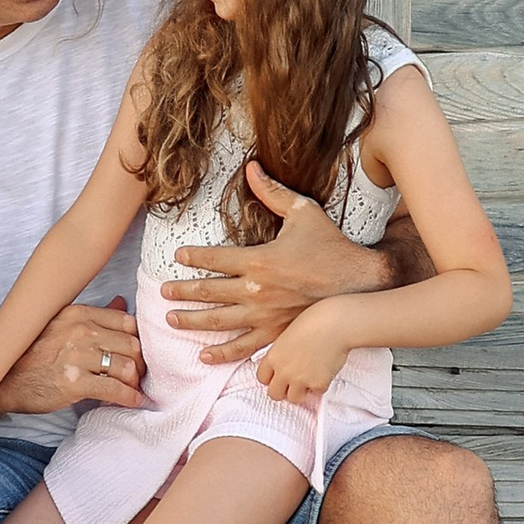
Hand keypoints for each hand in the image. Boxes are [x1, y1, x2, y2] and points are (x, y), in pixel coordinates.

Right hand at [8, 297, 145, 413]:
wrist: (5, 382)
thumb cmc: (34, 355)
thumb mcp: (61, 325)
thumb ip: (94, 316)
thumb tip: (122, 302)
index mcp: (77, 314)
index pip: (126, 321)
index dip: (137, 339)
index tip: (136, 354)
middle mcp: (79, 330)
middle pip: (131, 345)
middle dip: (140, 363)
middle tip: (138, 375)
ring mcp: (77, 356)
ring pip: (127, 367)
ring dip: (134, 382)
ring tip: (132, 389)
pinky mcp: (74, 382)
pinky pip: (115, 390)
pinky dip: (129, 398)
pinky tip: (133, 401)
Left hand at [162, 166, 383, 365]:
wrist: (360, 283)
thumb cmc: (331, 247)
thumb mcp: (304, 212)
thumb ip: (273, 192)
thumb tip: (252, 167)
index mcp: (260, 260)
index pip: (214, 258)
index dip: (193, 257)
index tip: (177, 256)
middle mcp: (257, 291)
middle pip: (208, 292)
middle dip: (182, 291)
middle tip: (163, 291)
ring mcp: (266, 316)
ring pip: (219, 322)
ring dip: (192, 321)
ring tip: (171, 319)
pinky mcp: (277, 334)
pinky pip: (244, 347)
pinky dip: (222, 353)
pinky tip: (205, 356)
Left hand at [252, 299, 347, 404]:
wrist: (335, 324)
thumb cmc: (314, 321)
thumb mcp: (288, 335)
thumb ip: (282, 352)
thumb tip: (283, 364)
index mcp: (274, 356)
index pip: (262, 378)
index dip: (271, 378)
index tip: (278, 376)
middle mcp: (283, 371)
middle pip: (274, 394)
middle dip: (282, 390)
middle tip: (292, 384)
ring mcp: (300, 380)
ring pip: (293, 399)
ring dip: (300, 391)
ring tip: (309, 379)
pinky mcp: (318, 384)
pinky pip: (316, 392)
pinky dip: (320, 384)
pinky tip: (324, 370)